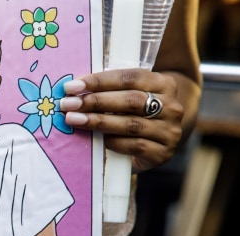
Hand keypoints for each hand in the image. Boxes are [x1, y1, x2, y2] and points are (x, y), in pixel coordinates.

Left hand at [59, 68, 183, 172]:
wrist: (159, 144)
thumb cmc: (135, 115)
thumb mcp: (129, 97)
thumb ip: (111, 90)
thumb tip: (75, 88)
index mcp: (163, 84)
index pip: (130, 77)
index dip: (99, 80)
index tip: (72, 86)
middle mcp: (171, 106)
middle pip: (130, 100)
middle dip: (96, 101)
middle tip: (68, 104)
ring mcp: (169, 131)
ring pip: (131, 124)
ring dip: (99, 121)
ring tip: (74, 120)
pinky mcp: (163, 153)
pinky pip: (135, 146)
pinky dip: (113, 142)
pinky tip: (97, 140)